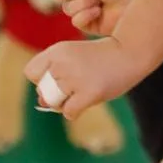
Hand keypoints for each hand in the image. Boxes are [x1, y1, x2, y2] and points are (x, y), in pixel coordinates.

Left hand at [26, 36, 140, 119]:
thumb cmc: (101, 55)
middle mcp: (62, 63)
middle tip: (78, 81)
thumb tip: (42, 102)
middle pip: (42, 90)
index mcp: (57, 49)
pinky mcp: (88, 93)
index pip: (30, 73)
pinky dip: (76, 110)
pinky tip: (89, 98)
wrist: (131, 51)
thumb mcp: (73, 56)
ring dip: (67, 101)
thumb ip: (54, 75)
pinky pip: (69, 112)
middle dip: (56, 91)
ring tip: (84, 89)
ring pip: (54, 103)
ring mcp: (75, 79)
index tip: (59, 75)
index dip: (42, 77)